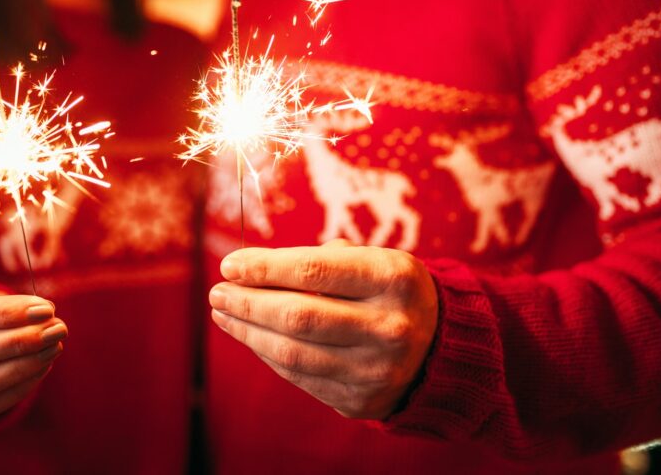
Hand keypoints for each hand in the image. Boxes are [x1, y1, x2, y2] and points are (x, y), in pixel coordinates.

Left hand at [209, 240, 437, 419]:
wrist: (442, 347)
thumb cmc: (390, 291)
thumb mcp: (373, 259)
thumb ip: (318, 261)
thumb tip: (249, 269)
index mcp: (394, 278)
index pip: (314, 271)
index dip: (264, 268)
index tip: (229, 264)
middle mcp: (389, 326)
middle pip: (298, 315)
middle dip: (248, 302)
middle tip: (218, 291)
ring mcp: (376, 370)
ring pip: (293, 352)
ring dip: (248, 332)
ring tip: (224, 314)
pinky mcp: (361, 400)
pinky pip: (300, 377)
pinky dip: (268, 354)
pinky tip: (251, 336)